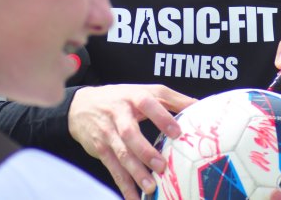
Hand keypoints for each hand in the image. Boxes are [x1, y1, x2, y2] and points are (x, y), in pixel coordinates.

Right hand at [68, 84, 196, 199]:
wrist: (81, 106)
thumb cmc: (121, 98)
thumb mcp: (143, 91)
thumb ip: (171, 98)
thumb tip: (199, 105)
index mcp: (133, 97)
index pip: (147, 104)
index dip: (161, 117)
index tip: (177, 132)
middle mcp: (118, 115)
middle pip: (130, 133)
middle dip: (145, 151)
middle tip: (162, 166)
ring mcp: (108, 133)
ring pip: (121, 154)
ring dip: (135, 172)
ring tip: (150, 188)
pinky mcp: (100, 149)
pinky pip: (113, 169)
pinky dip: (123, 185)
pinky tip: (134, 198)